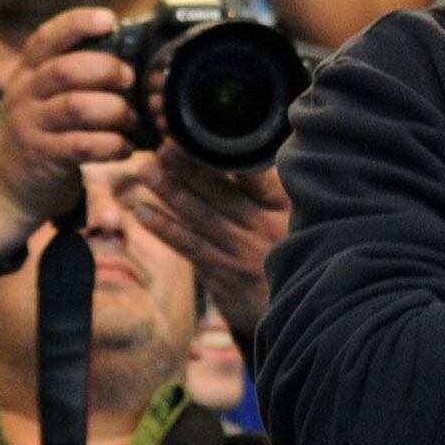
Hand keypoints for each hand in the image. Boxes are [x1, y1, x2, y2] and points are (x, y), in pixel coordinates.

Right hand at [0, 9, 136, 255]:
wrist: (14, 179)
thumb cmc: (47, 125)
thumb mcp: (49, 92)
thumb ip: (77, 70)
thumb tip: (132, 48)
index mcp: (29, 70)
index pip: (47, 38)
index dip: (78, 24)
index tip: (109, 19)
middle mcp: (26, 93)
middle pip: (65, 70)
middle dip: (106, 69)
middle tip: (129, 78)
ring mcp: (32, 125)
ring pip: (76, 107)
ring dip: (114, 110)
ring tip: (129, 118)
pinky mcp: (44, 156)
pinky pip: (83, 145)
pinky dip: (112, 145)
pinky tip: (125, 147)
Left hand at [119, 145, 286, 338]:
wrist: (302, 308)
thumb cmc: (293, 251)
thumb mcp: (297, 218)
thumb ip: (272, 191)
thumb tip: (245, 155)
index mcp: (281, 208)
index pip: (252, 175)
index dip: (222, 154)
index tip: (197, 136)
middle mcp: (260, 227)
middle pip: (217, 191)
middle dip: (187, 167)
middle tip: (162, 146)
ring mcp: (238, 251)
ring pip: (198, 216)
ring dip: (169, 192)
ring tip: (145, 171)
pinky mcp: (221, 273)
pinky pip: (188, 246)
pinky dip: (164, 228)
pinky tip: (142, 212)